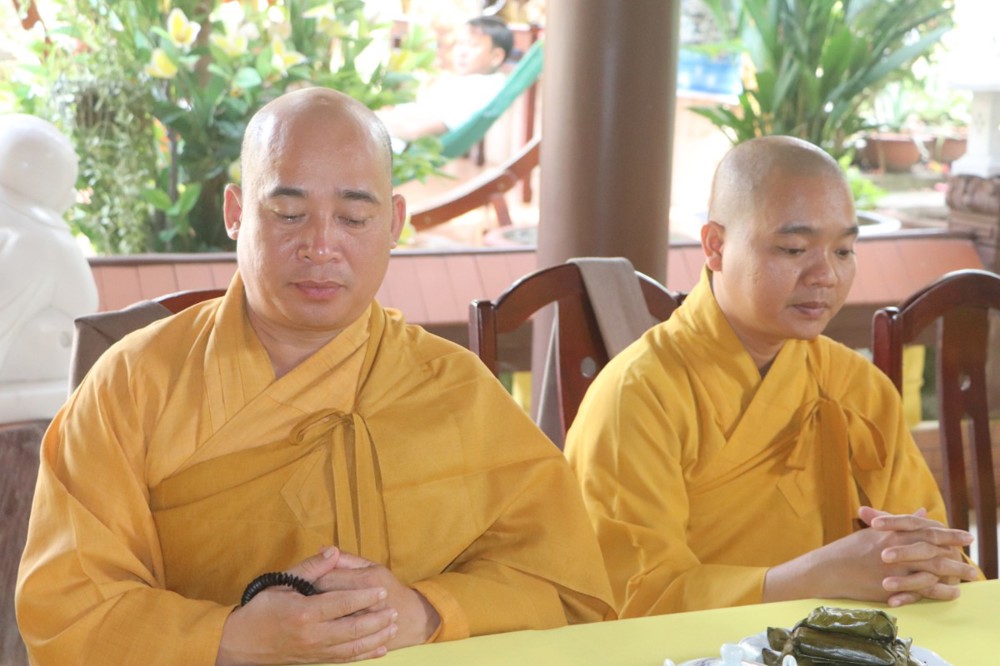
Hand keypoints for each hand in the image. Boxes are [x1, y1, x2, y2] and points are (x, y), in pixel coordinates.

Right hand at [217, 548, 396, 664]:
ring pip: (353, 647)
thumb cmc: (261, 610)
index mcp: (304, 613)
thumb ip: (311, 568)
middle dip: (377, 620)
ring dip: (376, 638)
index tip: (382, 590)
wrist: (241, 644)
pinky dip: (365, 654)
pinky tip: (380, 648)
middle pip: (352, 628)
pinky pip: (345, 659)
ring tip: (393, 627)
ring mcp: (314, 651)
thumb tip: (333, 551)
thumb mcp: (282, 583)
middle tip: (395, 610)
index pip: (341, 604)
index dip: (364, 597)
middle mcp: (312, 635)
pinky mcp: (315, 660)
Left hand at [315, 550, 440, 649]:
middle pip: (324, 599)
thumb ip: (347, 559)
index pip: (327, 577)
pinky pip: (336, 636)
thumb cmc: (388, 587)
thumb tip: (323, 549)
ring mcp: (364, 624)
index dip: (312, 578)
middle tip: (305, 595)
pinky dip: (325, 631)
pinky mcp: (360, 640)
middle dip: (311, 597)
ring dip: (316, 615)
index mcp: (368, 580)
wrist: (411, 619)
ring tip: (313, 611)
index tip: (306, 578)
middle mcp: (366, 603)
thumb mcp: (372, 567)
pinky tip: (322, 627)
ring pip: (327, 619)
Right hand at [763, 507, 977, 604]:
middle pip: (933, 548)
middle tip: (971, 557)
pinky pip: (920, 590)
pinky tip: (951, 593)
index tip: (966, 536)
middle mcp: (893, 548)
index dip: (949, 533)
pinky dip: (939, 591)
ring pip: (931, 569)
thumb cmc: (847, 550)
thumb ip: (899, 523)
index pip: (926, 529)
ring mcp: (892, 569)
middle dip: (956, 552)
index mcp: (889, 533)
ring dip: (953, 573)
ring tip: (967, 576)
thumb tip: (922, 512)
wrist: (825, 570)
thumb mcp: (873, 533)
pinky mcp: (889, 587)